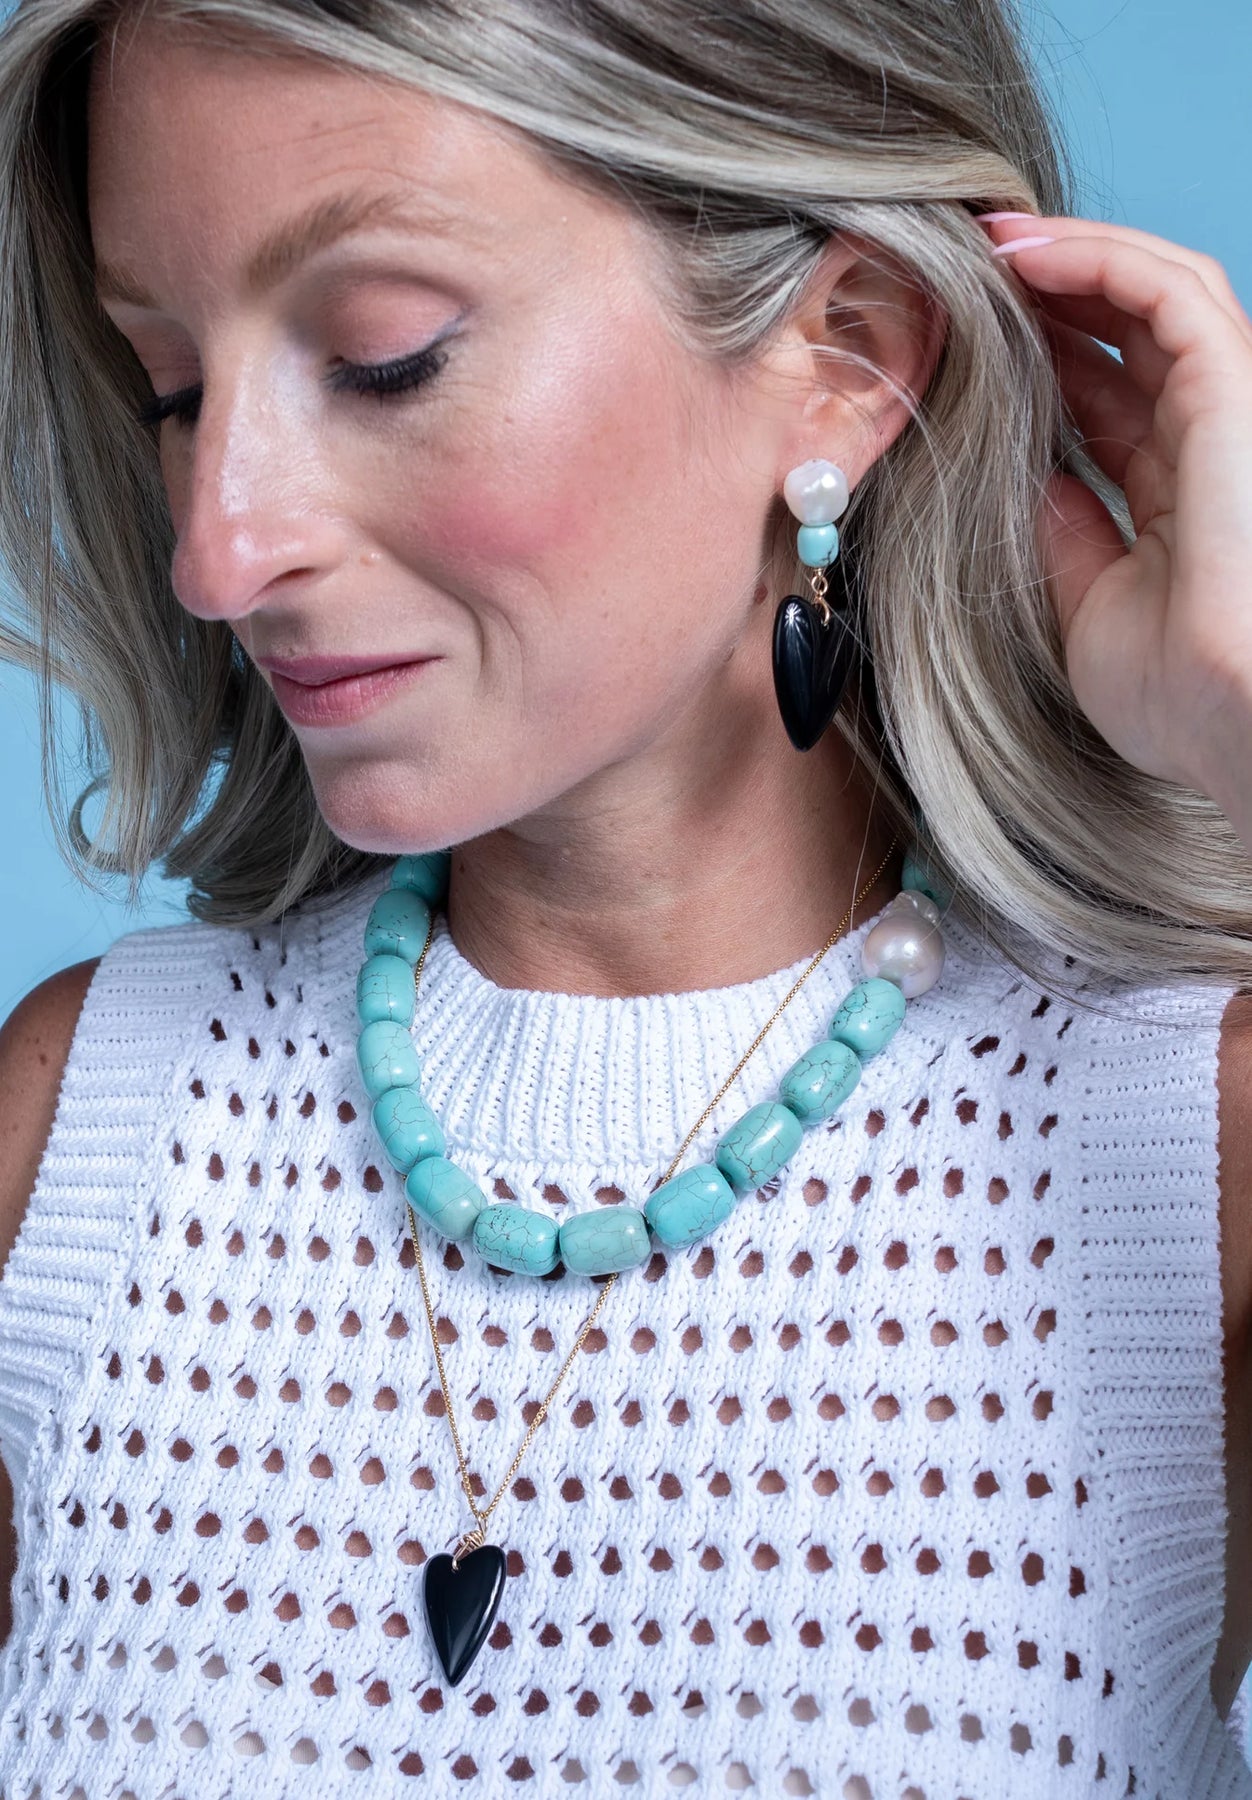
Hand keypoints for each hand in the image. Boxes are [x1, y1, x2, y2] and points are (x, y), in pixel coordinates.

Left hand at [977, 212, 1251, 816]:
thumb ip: (1062, 533)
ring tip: (984, 242)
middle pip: (1127, 335)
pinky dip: (1096, 258)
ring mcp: (1230, 410)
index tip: (964, 338)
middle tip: (962, 268)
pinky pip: (1168, 292)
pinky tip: (1022, 253)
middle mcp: (1211, 441)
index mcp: (1181, 495)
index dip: (1040, 357)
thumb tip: (1022, 475)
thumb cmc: (1182, 695)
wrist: (1238, 724)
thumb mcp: (1088, 606)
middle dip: (1047, 292)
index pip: (1109, 398)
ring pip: (1151, 293)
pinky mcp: (1237, 389)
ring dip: (1065, 256)